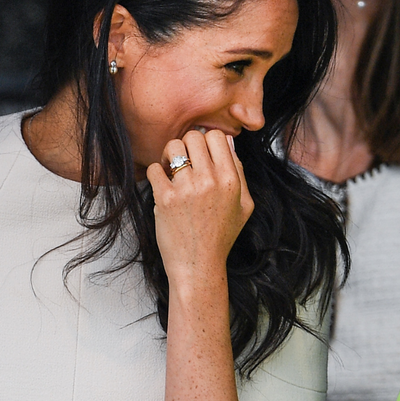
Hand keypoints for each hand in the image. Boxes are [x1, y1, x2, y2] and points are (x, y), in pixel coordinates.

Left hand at [146, 129, 253, 281]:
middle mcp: (210, 181)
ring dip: (170, 156)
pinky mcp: (165, 198)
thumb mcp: (244, 205)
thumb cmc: (221, 236)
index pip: (216, 136)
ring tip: (171, 170)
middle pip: (193, 137)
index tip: (201, 154)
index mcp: (231, 180)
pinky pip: (154, 168)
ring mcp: (187, 189)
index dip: (207, 140)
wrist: (199, 264)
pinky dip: (156, 174)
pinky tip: (163, 187)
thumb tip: (227, 142)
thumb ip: (239, 172)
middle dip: (187, 145)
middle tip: (184, 162)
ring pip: (173, 147)